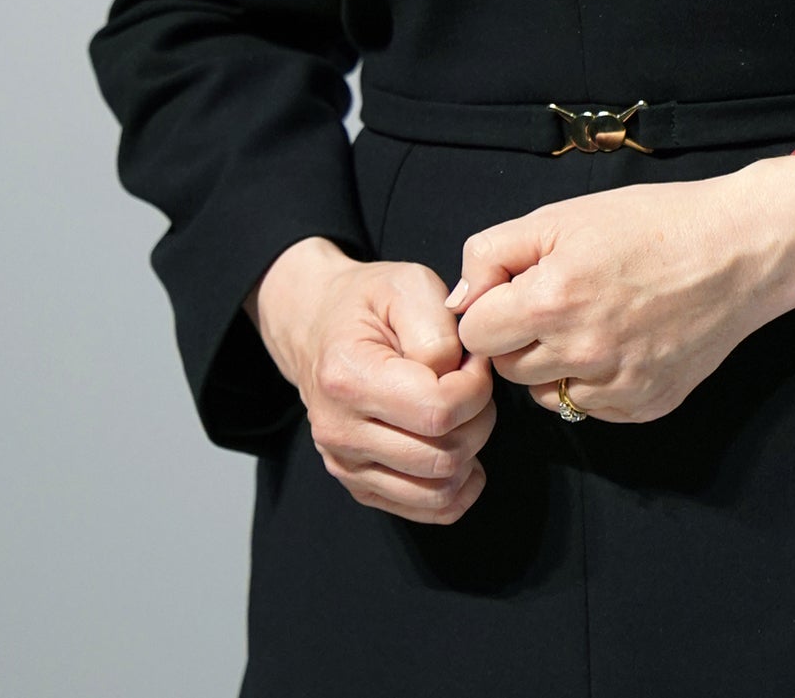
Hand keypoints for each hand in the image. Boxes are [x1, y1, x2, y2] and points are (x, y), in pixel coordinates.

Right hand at [253, 238, 496, 523]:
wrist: (316, 326)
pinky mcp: (359, 486)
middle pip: (444, 457)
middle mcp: (338, 431)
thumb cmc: (368, 304)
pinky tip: (457, 448)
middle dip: (477, 419)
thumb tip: (459, 379)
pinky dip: (459, 488)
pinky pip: (431, 510)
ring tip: (459, 413)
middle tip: (469, 385)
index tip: (471, 362)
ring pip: (441, 491)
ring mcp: (345, 465)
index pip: (437, 412)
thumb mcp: (408, 284)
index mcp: (346, 377)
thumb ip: (440, 328)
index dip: (475, 388)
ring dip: (470, 453)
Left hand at [448, 154, 794, 423]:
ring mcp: (619, 385)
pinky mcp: (648, 406)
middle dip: (513, 338)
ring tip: (582, 323)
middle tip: (547, 303)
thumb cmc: (646, 224)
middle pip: (506, 368)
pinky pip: (590, 408)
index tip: (506, 294)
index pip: (473, 334)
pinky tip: (615, 344)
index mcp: (552, 300)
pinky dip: (590, 384)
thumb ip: (491, 255)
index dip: (483, 310)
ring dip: (548, 365)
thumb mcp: (557, 217)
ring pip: (544, 394)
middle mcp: (583, 352)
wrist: (736, 251)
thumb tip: (456, 301)